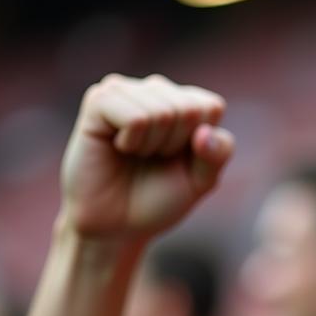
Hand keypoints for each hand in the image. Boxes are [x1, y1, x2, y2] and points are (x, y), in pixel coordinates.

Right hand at [59, 73, 234, 241]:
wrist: (117, 225)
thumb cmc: (159, 198)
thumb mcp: (201, 180)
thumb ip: (217, 154)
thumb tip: (203, 132)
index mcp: (183, 101)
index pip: (210, 107)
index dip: (201, 145)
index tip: (179, 159)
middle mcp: (154, 89)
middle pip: (188, 109)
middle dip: (175, 146)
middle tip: (153, 159)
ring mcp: (125, 91)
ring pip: (162, 113)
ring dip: (152, 146)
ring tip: (135, 154)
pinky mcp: (98, 100)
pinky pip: (135, 118)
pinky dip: (132, 142)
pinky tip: (118, 147)